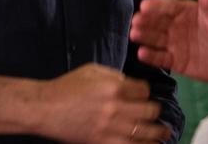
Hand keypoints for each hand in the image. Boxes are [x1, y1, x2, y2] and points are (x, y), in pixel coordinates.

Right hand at [36, 64, 168, 143]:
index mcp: (115, 87)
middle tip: (155, 114)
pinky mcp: (102, 143)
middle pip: (150, 112)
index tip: (143, 97)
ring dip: (156, 133)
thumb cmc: (67, 87)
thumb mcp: (94, 71)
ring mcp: (110, 128)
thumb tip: (132, 85)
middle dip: (154, 112)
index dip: (146, 93)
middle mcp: (116, 108)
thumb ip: (116, 76)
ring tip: (163, 134)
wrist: (44, 108)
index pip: (145, 91)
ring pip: (145, 133)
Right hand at [131, 0, 207, 83]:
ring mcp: (176, 43)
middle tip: (135, 20)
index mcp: (189, 12)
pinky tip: (141, 53)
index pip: (171, 7)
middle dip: (146, 20)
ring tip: (134, 33)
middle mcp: (178, 26)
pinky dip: (151, 56)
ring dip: (144, 36)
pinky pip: (162, 58)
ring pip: (157, 38)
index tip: (144, 4)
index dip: (158, 5)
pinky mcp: (176, 61)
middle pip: (159, 22)